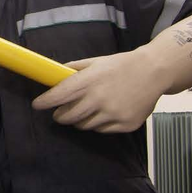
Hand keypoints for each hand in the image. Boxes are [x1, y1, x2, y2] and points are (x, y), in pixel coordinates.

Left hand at [31, 53, 165, 132]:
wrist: (153, 72)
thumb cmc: (123, 65)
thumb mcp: (96, 62)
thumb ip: (74, 69)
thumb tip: (54, 75)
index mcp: (90, 80)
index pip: (59, 95)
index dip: (45, 102)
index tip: (38, 105)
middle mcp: (100, 98)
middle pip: (68, 116)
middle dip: (60, 115)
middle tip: (59, 112)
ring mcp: (113, 113)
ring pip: (83, 126)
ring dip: (79, 120)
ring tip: (86, 109)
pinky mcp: (125, 124)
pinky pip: (101, 130)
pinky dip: (98, 124)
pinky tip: (104, 112)